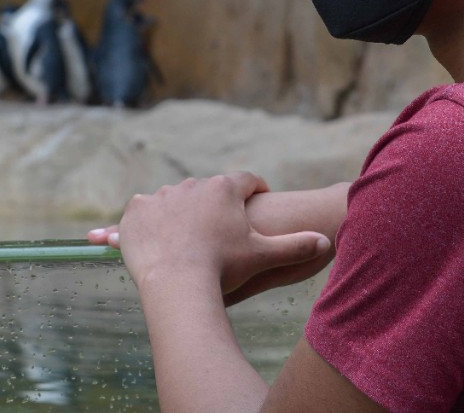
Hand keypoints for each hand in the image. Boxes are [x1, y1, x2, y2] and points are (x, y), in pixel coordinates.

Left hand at [112, 172, 330, 295]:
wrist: (177, 282)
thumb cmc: (224, 267)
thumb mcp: (264, 256)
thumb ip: (296, 246)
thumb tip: (327, 240)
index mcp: (224, 188)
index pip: (246, 181)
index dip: (255, 190)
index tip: (258, 198)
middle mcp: (192, 184)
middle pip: (208, 190)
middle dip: (215, 204)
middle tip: (220, 227)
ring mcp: (161, 195)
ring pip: (175, 199)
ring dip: (182, 211)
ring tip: (186, 235)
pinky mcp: (137, 211)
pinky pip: (144, 210)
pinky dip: (151, 221)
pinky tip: (158, 236)